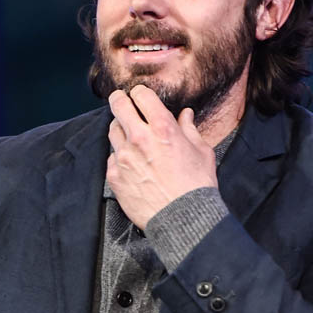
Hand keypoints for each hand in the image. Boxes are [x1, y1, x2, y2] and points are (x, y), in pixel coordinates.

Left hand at [107, 85, 217, 229]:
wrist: (183, 218)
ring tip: (131, 137)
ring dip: (120, 129)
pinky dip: (119, 156)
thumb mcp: (201, 152)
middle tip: (122, 102)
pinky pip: (112, 157)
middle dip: (120, 100)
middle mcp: (139, 138)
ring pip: (113, 131)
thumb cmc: (196, 186)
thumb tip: (186, 115)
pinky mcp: (115, 176)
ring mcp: (124, 157)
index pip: (141, 95)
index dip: (140, 93)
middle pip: (118, 105)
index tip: (140, 97)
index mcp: (163, 128)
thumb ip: (189, 129)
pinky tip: (131, 163)